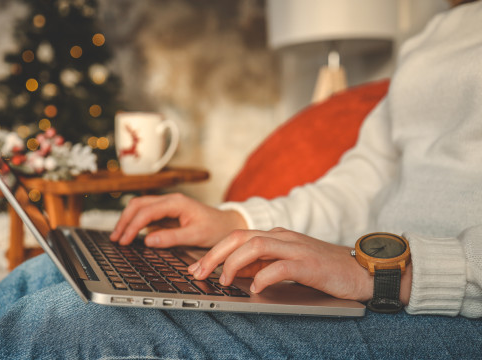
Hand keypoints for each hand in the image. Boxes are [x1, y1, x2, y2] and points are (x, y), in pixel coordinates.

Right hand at [110, 193, 246, 247]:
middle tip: (116, 238)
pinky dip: (136, 223)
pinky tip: (131, 235)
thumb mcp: (195, 236)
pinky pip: (147, 215)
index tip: (124, 240)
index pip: (146, 211)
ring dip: (128, 220)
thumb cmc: (215, 229)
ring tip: (119, 237)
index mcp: (176, 202)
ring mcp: (168, 206)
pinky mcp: (168, 213)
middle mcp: (170, 200)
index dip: (133, 226)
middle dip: (125, 221)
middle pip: (138, 205)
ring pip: (140, 207)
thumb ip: (171, 238)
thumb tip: (148, 240)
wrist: (228, 225)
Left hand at [189, 227, 377, 301]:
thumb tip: (233, 272)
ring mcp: (296, 248)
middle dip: (215, 254)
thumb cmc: (323, 268)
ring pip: (256, 246)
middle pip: (240, 237)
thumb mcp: (287, 263)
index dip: (213, 252)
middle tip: (199, 273)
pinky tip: (255, 288)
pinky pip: (281, 266)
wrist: (361, 270)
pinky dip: (264, 276)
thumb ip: (262, 264)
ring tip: (224, 280)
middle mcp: (283, 237)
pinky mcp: (310, 263)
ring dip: (234, 263)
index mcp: (276, 236)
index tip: (196, 267)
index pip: (237, 237)